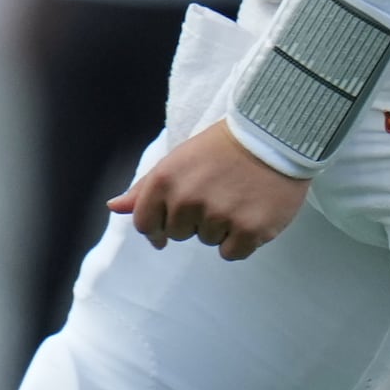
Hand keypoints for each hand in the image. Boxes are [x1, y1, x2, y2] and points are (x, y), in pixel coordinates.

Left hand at [111, 121, 309, 260]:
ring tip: (236, 197)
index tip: (166, 227)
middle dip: (192, 220)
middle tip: (215, 193)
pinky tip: (250, 213)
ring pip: (206, 241)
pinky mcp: (249, 230)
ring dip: (219, 226)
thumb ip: (145, 187)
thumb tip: (115, 207)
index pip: (145, 224)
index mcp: (165, 180)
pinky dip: (241, 240)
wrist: (275, 136)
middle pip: (177, 234)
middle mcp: (188, 199)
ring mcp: (219, 216)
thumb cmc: (223, 146)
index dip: (155, 228)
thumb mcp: (178, 159)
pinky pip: (232, 253)